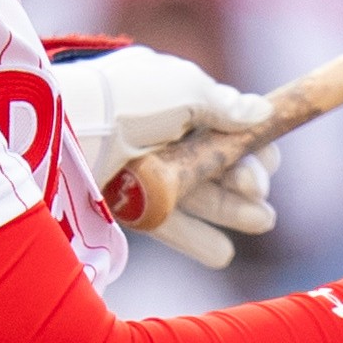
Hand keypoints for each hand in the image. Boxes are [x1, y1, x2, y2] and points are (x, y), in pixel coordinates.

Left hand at [61, 47, 278, 268]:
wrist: (72, 127)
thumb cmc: (131, 98)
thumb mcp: (187, 88)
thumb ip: (225, 105)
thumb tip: (260, 113)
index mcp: (167, 92)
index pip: (218, 121)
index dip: (249, 143)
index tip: (270, 164)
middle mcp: (154, 128)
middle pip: (210, 161)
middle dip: (244, 180)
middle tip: (260, 198)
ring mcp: (138, 166)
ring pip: (193, 192)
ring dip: (229, 209)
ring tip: (260, 223)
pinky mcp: (121, 200)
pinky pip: (165, 220)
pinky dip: (194, 237)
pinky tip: (223, 254)